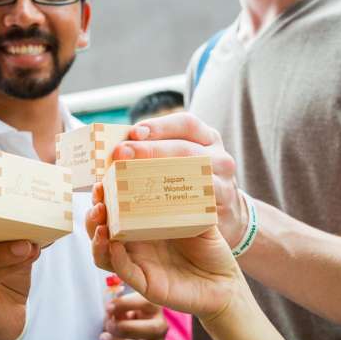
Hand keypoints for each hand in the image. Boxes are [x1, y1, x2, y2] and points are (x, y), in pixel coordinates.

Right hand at [87, 183, 241, 321]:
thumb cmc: (209, 247)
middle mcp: (135, 244)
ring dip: (96, 238)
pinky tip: (114, 245)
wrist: (224, 280)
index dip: (104, 196)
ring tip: (101, 225)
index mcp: (143, 225)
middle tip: (98, 200)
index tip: (103, 179)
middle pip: (101, 230)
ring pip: (103, 254)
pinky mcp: (147, 284)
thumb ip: (186, 197)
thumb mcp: (198, 217)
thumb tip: (178, 166)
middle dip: (94, 215)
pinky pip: (125, 271)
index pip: (114, 209)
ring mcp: (138, 264)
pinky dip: (116, 258)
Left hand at [97, 292, 167, 339]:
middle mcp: (161, 326)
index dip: (126, 304)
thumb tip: (111, 311)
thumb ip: (117, 307)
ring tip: (103, 337)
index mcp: (154, 307)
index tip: (108, 307)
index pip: (146, 303)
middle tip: (108, 326)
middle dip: (126, 329)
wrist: (133, 334)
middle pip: (152, 330)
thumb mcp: (122, 306)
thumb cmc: (125, 314)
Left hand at [116, 112, 247, 247]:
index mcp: (207, 138)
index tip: (133, 132)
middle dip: (151, 149)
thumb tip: (115, 151)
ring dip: (160, 175)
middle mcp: (219, 157)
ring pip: (194, 175)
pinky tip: (152, 205)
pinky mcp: (220, 208)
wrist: (225, 215)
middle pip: (186, 149)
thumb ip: (157, 152)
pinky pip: (198, 204)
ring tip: (131, 178)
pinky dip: (174, 204)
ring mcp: (223, 183)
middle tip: (122, 153)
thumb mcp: (183, 159)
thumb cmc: (192, 181)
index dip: (159, 126)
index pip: (186, 124)